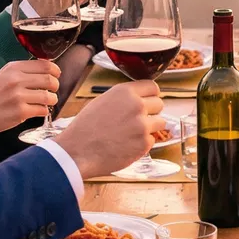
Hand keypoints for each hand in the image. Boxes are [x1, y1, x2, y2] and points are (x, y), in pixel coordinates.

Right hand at [0, 58, 61, 143]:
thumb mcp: (2, 76)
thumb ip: (22, 71)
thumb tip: (46, 69)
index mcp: (13, 68)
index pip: (45, 65)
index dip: (55, 71)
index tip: (56, 75)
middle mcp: (16, 80)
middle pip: (50, 80)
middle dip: (55, 86)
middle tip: (53, 90)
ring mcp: (18, 96)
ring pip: (49, 96)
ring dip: (52, 100)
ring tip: (47, 101)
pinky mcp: (21, 112)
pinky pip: (42, 110)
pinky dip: (43, 111)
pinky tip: (38, 110)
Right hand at [51, 81, 166, 178]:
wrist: (78, 151)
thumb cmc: (85, 128)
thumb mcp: (102, 101)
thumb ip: (123, 98)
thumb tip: (139, 98)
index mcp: (125, 92)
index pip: (153, 87)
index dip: (150, 95)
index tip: (147, 102)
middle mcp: (137, 105)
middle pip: (159, 104)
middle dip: (151, 112)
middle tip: (137, 120)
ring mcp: (142, 125)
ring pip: (160, 122)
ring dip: (149, 128)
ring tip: (131, 134)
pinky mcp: (144, 144)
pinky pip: (152, 140)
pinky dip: (143, 144)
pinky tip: (127, 145)